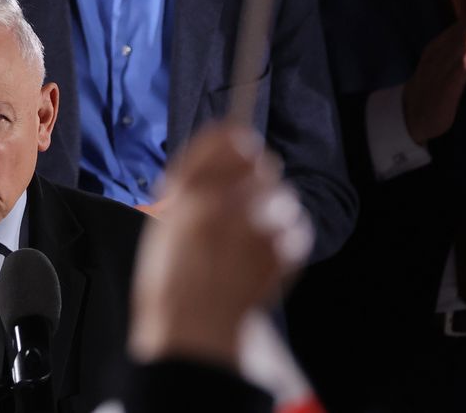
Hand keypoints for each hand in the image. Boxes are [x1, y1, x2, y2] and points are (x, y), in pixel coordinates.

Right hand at [128, 124, 307, 365]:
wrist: (195, 325)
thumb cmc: (173, 276)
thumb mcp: (168, 216)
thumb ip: (194, 178)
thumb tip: (229, 142)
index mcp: (194, 192)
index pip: (232, 139)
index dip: (235, 145)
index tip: (234, 154)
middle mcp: (230, 203)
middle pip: (262, 165)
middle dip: (253, 180)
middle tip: (237, 204)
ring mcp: (262, 228)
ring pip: (282, 196)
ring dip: (270, 209)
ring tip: (248, 236)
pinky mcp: (285, 252)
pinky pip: (297, 226)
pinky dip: (285, 236)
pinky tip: (261, 253)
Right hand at [403, 8, 465, 144]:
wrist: (413, 114)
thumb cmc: (433, 86)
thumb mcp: (443, 62)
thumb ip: (458, 46)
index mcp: (437, 49)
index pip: (457, 31)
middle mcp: (435, 57)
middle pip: (456, 38)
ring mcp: (435, 73)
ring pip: (454, 54)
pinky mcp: (439, 91)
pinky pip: (451, 77)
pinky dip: (461, 67)